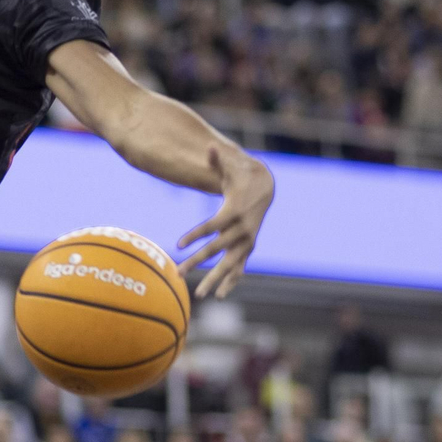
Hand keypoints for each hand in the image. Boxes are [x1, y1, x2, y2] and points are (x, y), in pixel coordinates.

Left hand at [178, 148, 273, 298]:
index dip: (195, 235)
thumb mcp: (230, 167)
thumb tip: (210, 147)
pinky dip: (231, 281)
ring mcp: (247, 240)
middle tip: (178, 273)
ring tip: (199, 295)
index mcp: (234, 210)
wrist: (264, 186)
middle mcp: (243, 229)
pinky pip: (240, 267)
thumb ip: (217, 159)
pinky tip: (220, 295)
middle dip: (197, 262)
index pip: (212, 227)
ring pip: (229, 264)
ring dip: (214, 279)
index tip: (178, 245)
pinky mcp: (248, 246)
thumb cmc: (239, 175)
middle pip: (217, 249)